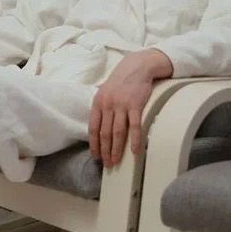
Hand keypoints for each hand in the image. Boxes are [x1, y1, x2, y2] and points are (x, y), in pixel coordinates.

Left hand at [88, 49, 172, 167]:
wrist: (137, 67)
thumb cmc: (121, 81)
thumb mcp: (105, 92)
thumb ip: (101, 108)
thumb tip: (99, 127)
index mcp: (98, 103)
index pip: (93, 128)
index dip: (94, 144)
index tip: (96, 156)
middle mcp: (107, 105)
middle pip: (104, 133)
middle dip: (105, 151)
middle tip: (108, 164)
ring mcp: (121, 105)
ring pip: (117, 132)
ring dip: (116, 149)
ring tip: (116, 161)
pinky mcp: (135, 105)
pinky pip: (135, 126)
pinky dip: (134, 140)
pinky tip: (134, 151)